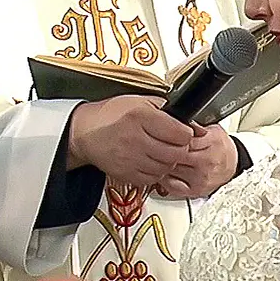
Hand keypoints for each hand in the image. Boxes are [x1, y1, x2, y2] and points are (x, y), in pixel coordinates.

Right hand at [68, 95, 192, 185]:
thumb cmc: (110, 115)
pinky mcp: (125, 174)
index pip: (180, 134)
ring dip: (168, 161)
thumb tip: (195, 124)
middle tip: (175, 144)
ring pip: (165, 168)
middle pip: (175, 153)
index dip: (186, 133)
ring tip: (161, 151)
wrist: (85, 132)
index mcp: (140, 116)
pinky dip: (156, 172)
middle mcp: (135, 139)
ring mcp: (130, 159)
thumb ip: (168, 109)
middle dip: (180, 149)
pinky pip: (152, 179)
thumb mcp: (140, 101)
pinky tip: (150, 161)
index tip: (183, 132)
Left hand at [156, 123, 237, 198]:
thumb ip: (196, 125)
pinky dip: (164, 178)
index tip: (162, 133)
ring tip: (157, 156)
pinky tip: (163, 171)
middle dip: (163, 149)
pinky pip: (172, 185)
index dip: (170, 135)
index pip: (184, 138)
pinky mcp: (195, 191)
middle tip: (155, 145)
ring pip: (171, 169)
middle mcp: (207, 162)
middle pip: (176, 154)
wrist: (231, 165)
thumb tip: (179, 116)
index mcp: (212, 142)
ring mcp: (200, 178)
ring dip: (161, 162)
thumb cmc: (219, 147)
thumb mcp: (212, 129)